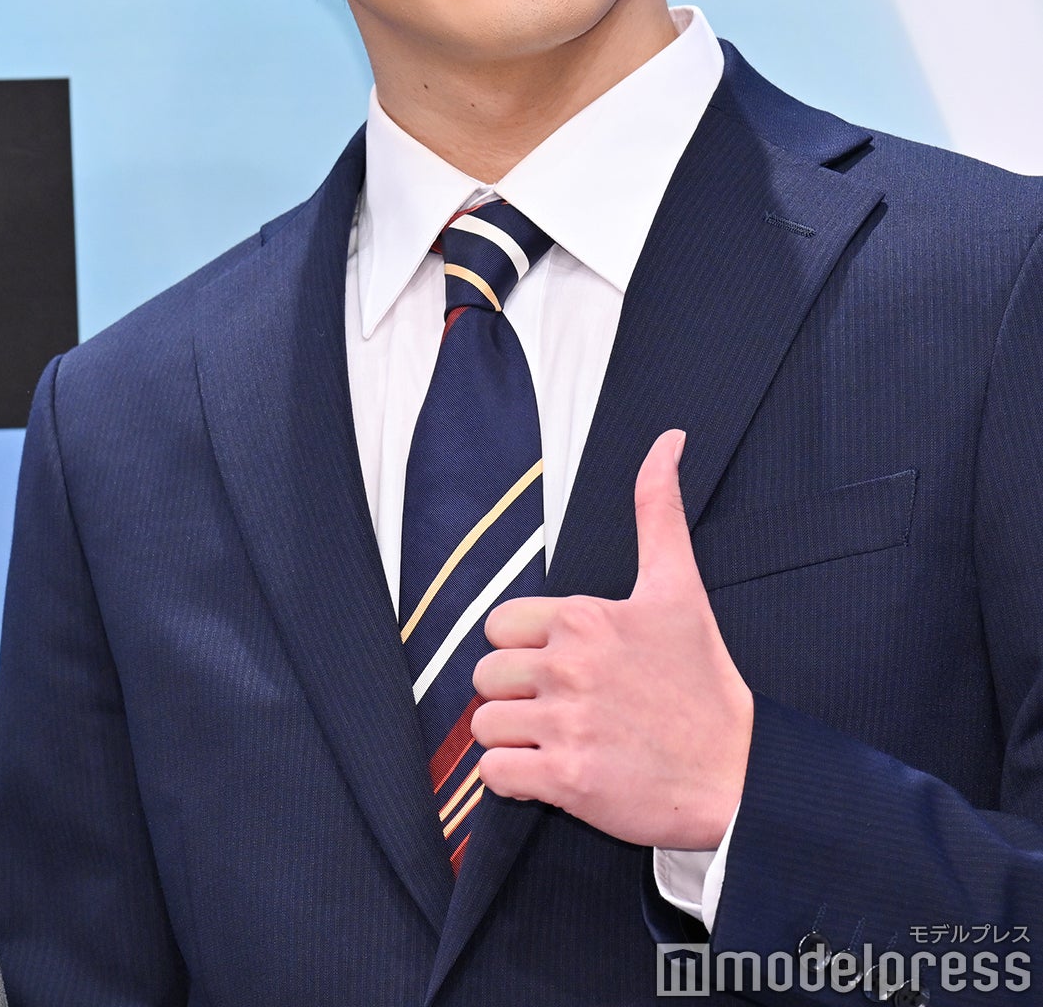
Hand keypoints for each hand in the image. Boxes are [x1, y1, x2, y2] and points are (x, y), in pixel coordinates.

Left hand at [471, 428, 752, 847]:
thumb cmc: (702, 681)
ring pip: (484, 725)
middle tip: (561, 708)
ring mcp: (568, 723)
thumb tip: (668, 439)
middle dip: (515, 695)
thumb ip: (658, 510)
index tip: (563, 666)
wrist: (736, 774)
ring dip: (512, 739)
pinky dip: (512, 781)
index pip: (500, 625)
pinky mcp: (566, 780)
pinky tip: (551, 775)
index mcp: (585, 616)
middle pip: (486, 676)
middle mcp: (570, 664)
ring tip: (558, 740)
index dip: (524, 648)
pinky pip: (493, 775)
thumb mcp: (679, 586)